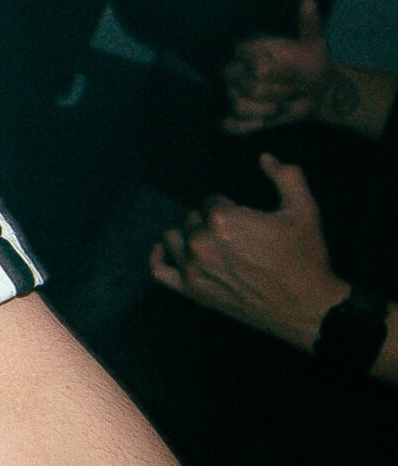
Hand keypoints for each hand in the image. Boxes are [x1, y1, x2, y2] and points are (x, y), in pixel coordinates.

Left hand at [149, 155, 347, 351]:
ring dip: (188, 235)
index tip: (245, 217)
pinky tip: (165, 249)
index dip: (229, 206)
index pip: (212, 200)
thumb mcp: (304, 210)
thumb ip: (285, 175)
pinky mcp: (190, 291)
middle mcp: (200, 242)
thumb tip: (264, 157)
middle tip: (235, 234)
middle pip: (193, 218)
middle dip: (210, 221)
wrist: (306, 308)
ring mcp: (192, 268)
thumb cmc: (305, 257)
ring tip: (211, 242)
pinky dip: (159, 257)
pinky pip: (159, 270)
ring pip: (174, 237)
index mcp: (222, 219)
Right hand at [224, 0, 329, 134]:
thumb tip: (308, 0)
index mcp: (247, 51)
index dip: (281, 75)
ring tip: (283, 106)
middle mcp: (235, 71)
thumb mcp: (315, 43)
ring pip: (240, 106)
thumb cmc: (312, 63)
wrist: (317, 89)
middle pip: (249, 89)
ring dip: (267, 111)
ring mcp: (235, 93)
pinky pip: (229, 124)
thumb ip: (308, 24)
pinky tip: (261, 124)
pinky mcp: (239, 115)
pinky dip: (243, 127)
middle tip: (293, 90)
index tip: (297, 74)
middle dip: (278, 94)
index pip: (258, 68)